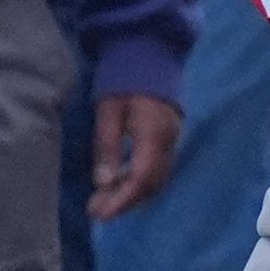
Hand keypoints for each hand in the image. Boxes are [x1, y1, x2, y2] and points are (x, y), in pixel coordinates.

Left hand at [88, 92, 181, 222]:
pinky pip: (157, 170)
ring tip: (103, 202)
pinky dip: (139, 183)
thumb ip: (107, 147)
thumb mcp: (107, 111)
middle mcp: (169, 142)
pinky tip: (119, 184)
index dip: (122, 200)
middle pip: (151, 185)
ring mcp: (173, 140)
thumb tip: (104, 183)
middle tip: (96, 212)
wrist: (149, 55)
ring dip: (132, 195)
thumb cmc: (123, 81)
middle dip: (125, 203)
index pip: (141, 178)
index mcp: (154, 135)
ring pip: (157, 180)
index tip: (101, 214)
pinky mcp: (169, 139)